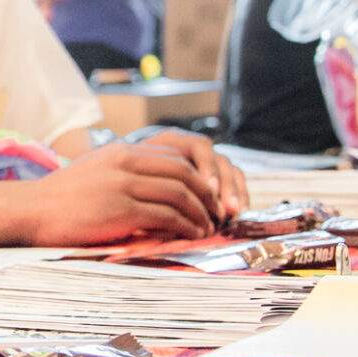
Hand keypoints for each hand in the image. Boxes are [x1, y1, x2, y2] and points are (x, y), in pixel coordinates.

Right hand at [0, 142, 223, 243]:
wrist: (31, 210)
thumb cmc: (61, 197)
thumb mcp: (96, 171)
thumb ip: (124, 172)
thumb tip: (156, 188)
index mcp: (120, 150)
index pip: (173, 156)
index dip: (197, 175)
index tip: (206, 195)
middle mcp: (124, 163)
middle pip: (183, 172)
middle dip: (207, 194)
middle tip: (216, 212)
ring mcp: (123, 186)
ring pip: (179, 195)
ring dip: (200, 214)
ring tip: (207, 228)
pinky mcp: (121, 210)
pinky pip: (166, 216)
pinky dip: (185, 227)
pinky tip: (190, 235)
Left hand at [129, 128, 247, 216]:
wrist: (118, 187)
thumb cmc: (123, 185)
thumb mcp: (132, 182)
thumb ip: (150, 189)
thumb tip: (169, 214)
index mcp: (170, 142)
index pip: (199, 147)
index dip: (207, 168)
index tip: (210, 190)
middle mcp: (190, 150)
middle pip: (217, 159)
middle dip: (225, 184)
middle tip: (226, 208)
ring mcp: (204, 163)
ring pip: (229, 170)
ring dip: (234, 191)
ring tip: (233, 213)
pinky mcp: (213, 178)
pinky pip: (234, 181)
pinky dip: (238, 196)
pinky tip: (238, 214)